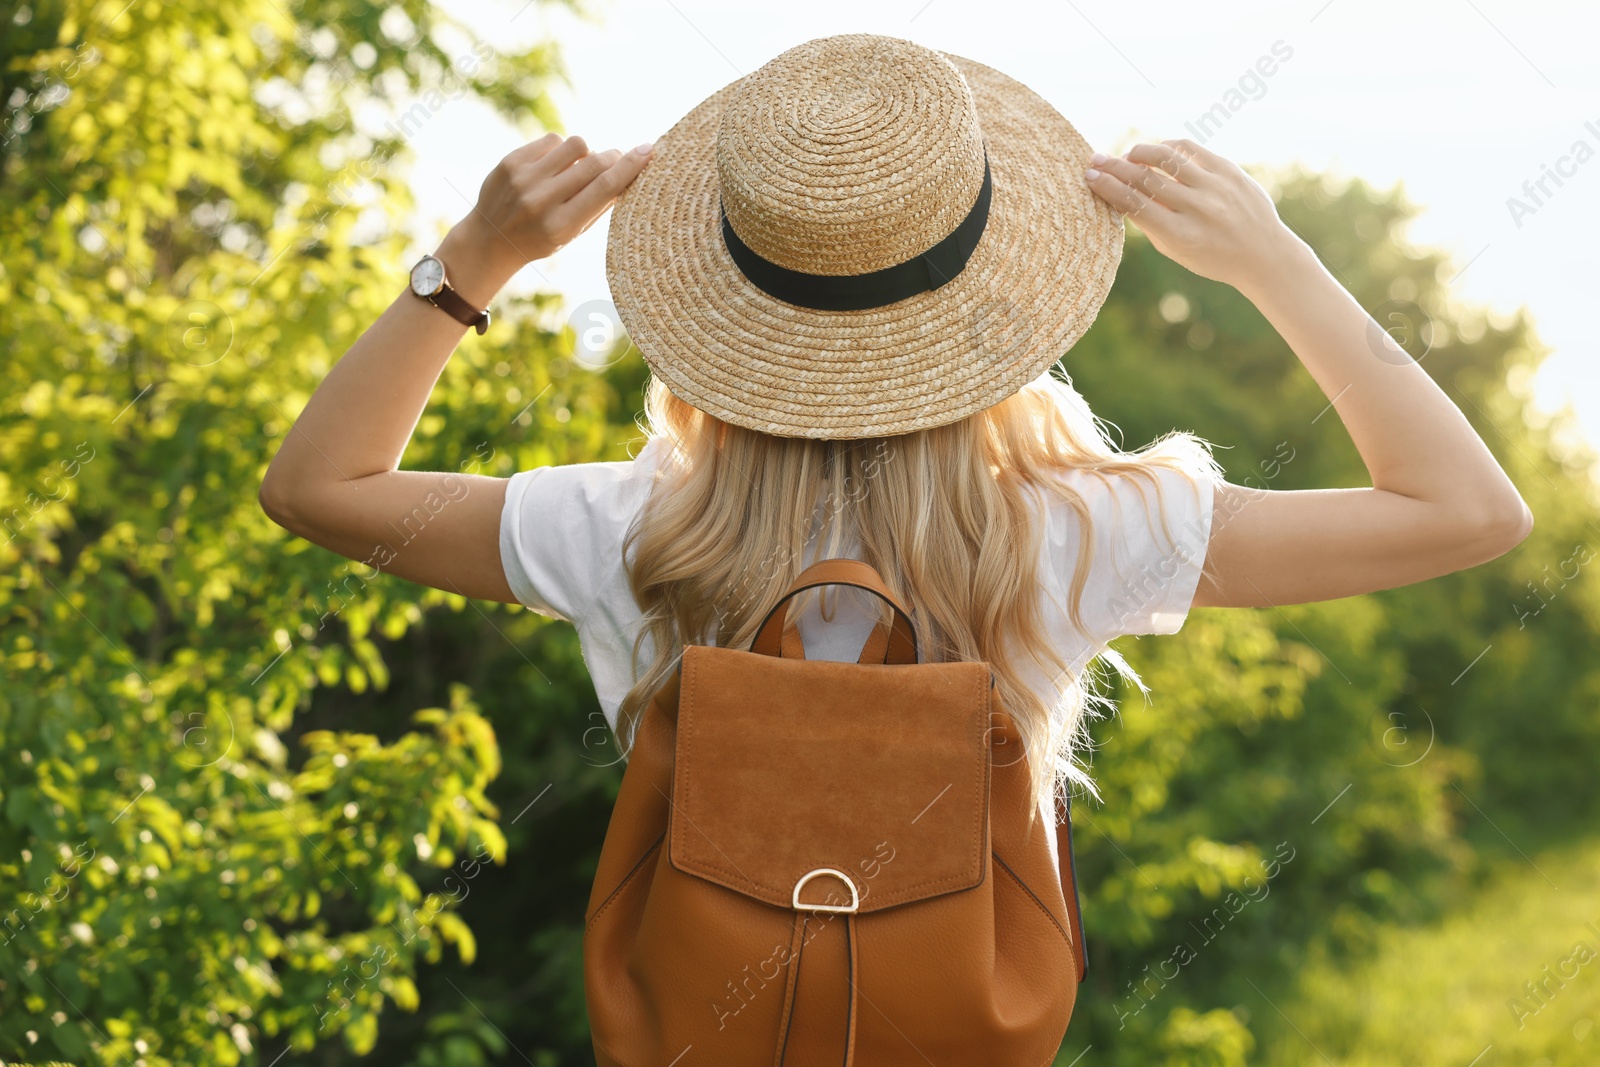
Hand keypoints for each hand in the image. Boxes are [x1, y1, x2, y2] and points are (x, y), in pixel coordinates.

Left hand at [455, 132, 653, 270]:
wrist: (491, 238)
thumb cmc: (542, 237)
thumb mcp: (573, 232)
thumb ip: (599, 205)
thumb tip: (629, 171)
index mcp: (562, 225)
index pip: (605, 188)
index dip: (631, 166)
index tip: (649, 150)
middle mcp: (542, 200)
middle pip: (595, 164)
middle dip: (613, 157)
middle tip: (617, 160)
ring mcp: (524, 179)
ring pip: (576, 145)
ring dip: (586, 153)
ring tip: (578, 167)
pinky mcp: (512, 161)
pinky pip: (553, 140)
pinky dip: (562, 149)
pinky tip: (555, 165)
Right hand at [1084, 139, 1307, 291]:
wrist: (1263, 253)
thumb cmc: (1211, 256)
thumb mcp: (1175, 250)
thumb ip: (1149, 223)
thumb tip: (1119, 192)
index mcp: (1181, 235)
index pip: (1135, 204)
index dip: (1108, 188)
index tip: (1089, 177)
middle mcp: (1198, 209)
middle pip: (1145, 179)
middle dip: (1114, 167)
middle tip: (1094, 159)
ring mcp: (1215, 187)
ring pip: (1166, 158)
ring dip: (1139, 153)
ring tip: (1125, 156)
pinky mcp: (1229, 170)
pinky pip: (1190, 149)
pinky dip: (1167, 148)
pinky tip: (1155, 153)